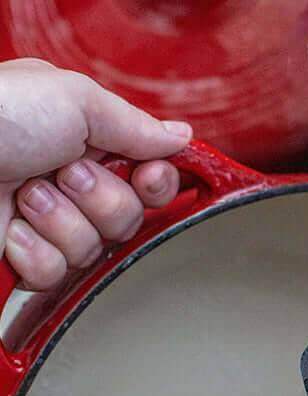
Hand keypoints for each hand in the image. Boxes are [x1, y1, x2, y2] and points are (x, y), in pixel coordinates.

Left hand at [0, 58, 192, 289]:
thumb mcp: (74, 99)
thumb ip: (135, 124)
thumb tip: (182, 137)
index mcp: (88, 144)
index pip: (152, 179)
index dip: (157, 184)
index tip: (145, 175)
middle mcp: (73, 185)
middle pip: (130, 219)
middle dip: (99, 199)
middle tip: (62, 174)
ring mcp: (51, 225)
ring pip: (95, 250)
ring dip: (60, 222)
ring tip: (24, 194)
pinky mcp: (27, 259)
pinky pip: (57, 274)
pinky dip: (33, 250)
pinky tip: (10, 227)